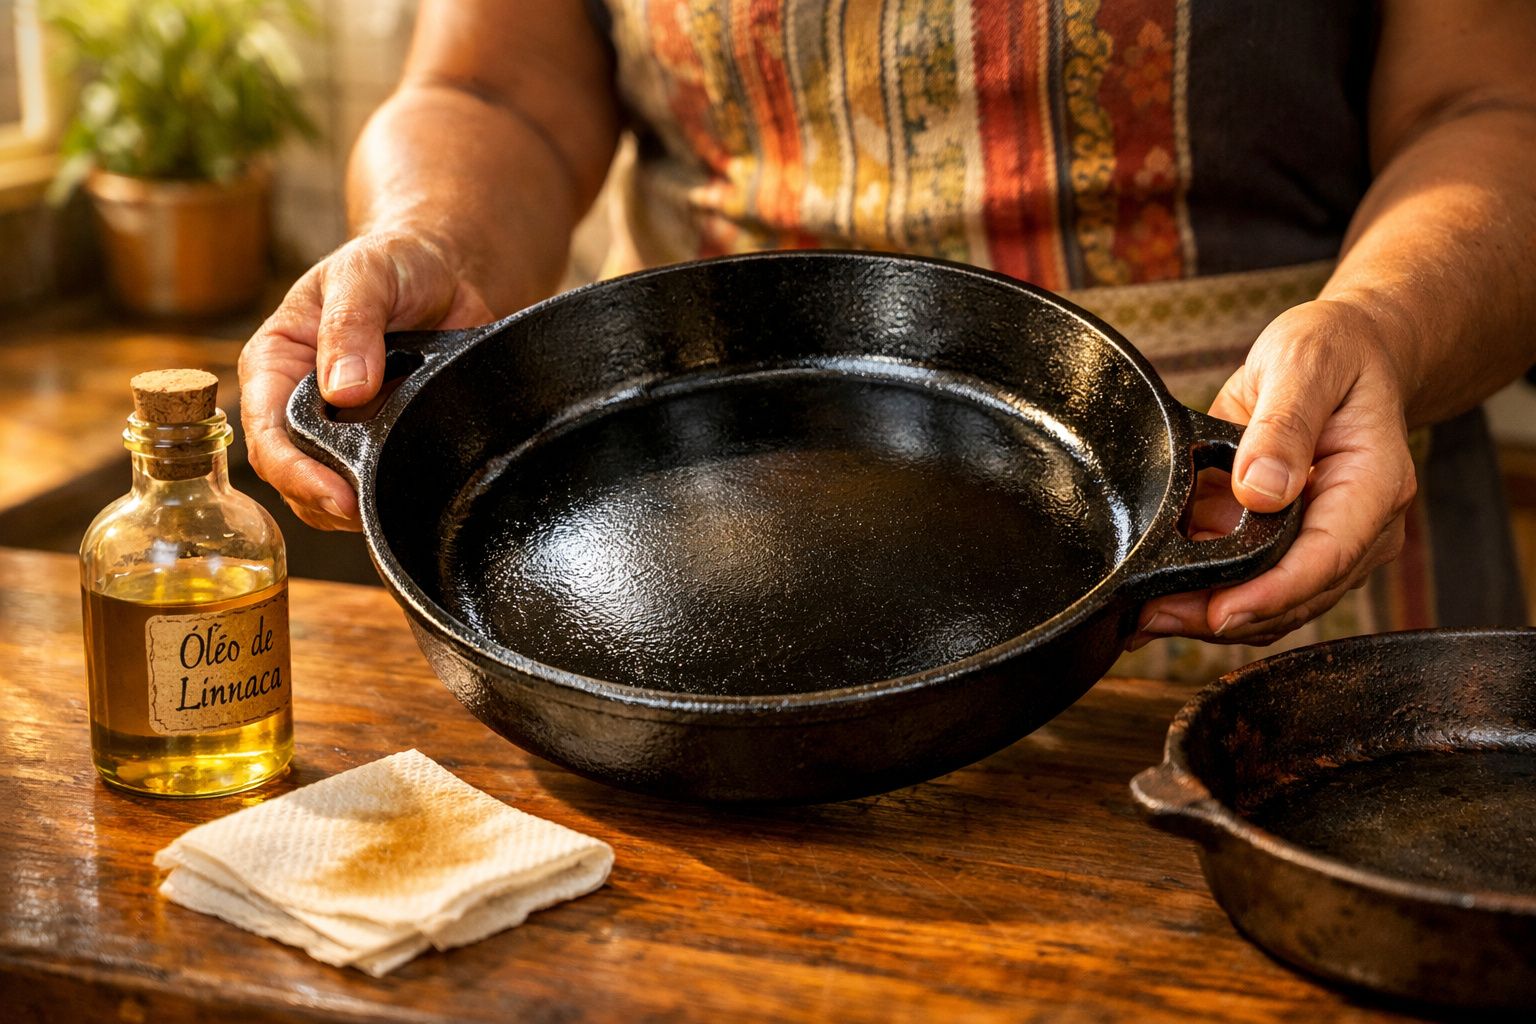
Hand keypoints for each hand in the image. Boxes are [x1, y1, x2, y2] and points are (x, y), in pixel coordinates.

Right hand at [238, 231, 493, 530]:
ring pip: (328, 488)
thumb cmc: (395, 261)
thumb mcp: (365, 275)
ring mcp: (338, 426)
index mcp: (276, 362)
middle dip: (323, 500)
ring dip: (355, 505)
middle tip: (369, 512)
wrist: (448, 271)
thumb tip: (345, 391)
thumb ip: (350, 326)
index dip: (295, 471)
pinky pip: (372, 481)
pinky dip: (385, 494)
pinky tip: (409, 494)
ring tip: (391, 506)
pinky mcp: (378, 439)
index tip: (337, 495)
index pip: (266, 430)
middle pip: (291, 472)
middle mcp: (298, 401)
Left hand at [1128, 299, 1418, 648]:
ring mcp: (1321, 539)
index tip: (1218, 613)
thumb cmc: (1334, 351)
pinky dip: (1202, 590)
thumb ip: (1284, 426)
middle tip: (1151, 618)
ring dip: (1205, 613)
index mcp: (1373, 487)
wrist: (1347, 351)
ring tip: (1142, 614)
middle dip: (1221, 615)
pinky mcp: (1286, 540)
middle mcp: (1356, 527)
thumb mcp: (1305, 365)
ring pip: (1268, 602)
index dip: (1270, 595)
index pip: (1325, 559)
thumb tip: (1259, 490)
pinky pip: (1247, 580)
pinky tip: (1156, 591)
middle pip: (1292, 597)